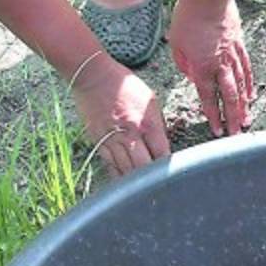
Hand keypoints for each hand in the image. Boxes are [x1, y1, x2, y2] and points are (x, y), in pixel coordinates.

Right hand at [72, 56, 169, 176]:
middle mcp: (130, 134)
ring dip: (136, 182)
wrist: (93, 76)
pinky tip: (125, 184)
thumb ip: (158, 126)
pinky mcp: (98, 142)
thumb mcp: (151, 101)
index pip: (162, 154)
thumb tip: (163, 147)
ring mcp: (113, 139)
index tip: (172, 175)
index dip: (168, 168)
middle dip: (152, 180)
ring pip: (126, 170)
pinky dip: (119, 176)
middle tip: (159, 188)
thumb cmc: (124, 86)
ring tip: (143, 190)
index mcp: (147, 124)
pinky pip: (110, 166)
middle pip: (144, 168)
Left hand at [170, 0, 253, 136]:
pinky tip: (252, 95)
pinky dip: (250, 84)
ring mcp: (233, 56)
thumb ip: (183, 63)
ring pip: (241, 86)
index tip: (217, 130)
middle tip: (236, 133)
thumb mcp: (175, 42)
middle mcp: (220, 65)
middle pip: (229, 97)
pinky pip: (247, 69)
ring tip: (247, 120)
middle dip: (233, 118)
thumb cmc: (188, 16)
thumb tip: (190, 75)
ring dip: (244, 106)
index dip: (213, 116)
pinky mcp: (240, 45)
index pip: (209, 97)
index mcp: (201, 67)